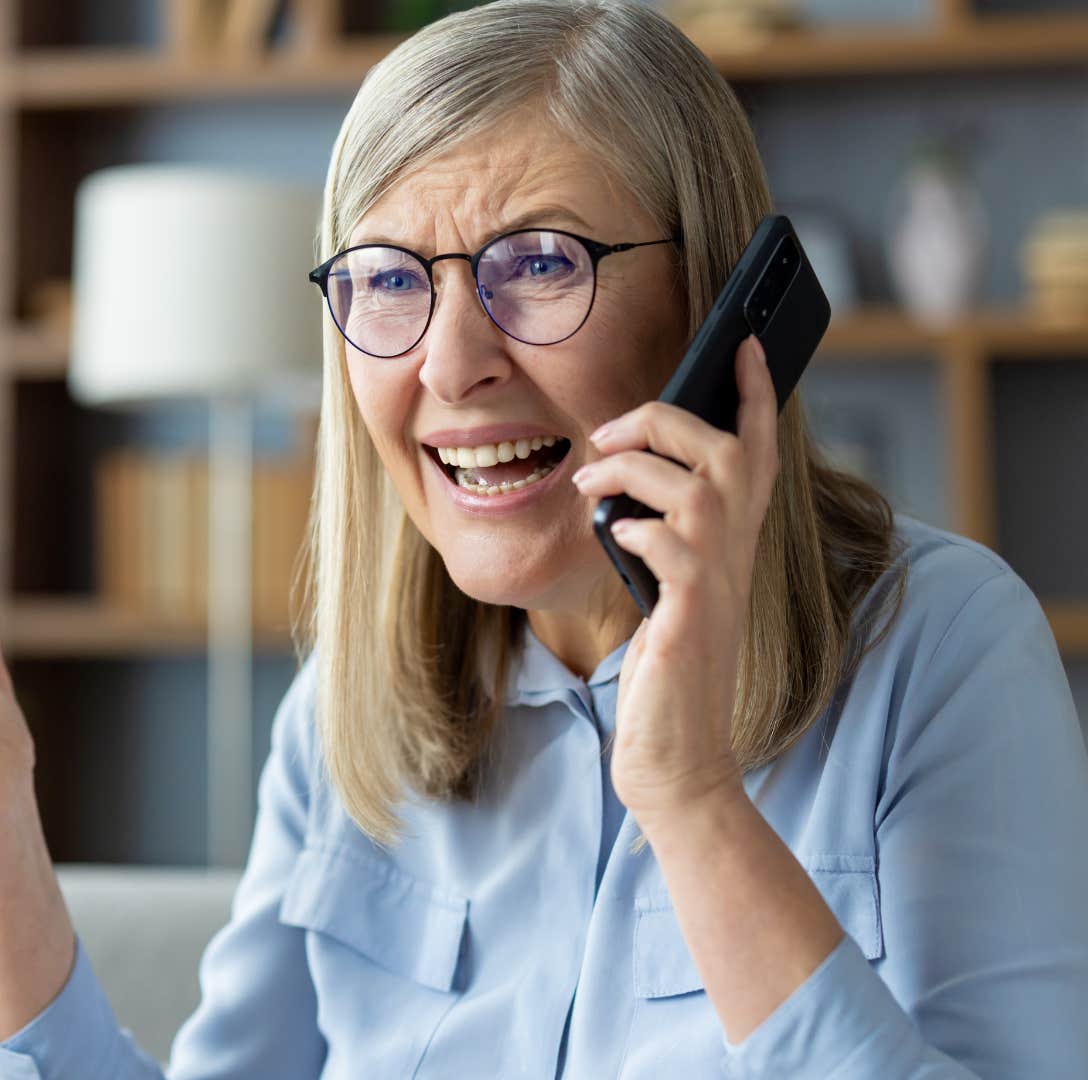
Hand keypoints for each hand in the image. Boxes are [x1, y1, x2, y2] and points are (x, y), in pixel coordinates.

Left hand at [570, 336, 777, 823]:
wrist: (677, 759)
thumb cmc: (665, 677)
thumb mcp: (664, 592)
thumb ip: (658, 539)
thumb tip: (618, 485)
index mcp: (730, 547)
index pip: (758, 454)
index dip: (757, 397)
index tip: (747, 345)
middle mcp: (735, 559)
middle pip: (728, 452)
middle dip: (668, 421)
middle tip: (607, 432)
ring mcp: (717, 588)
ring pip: (694, 488)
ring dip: (632, 470)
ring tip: (590, 486)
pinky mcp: (689, 619)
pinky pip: (670, 548)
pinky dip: (636, 530)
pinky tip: (615, 542)